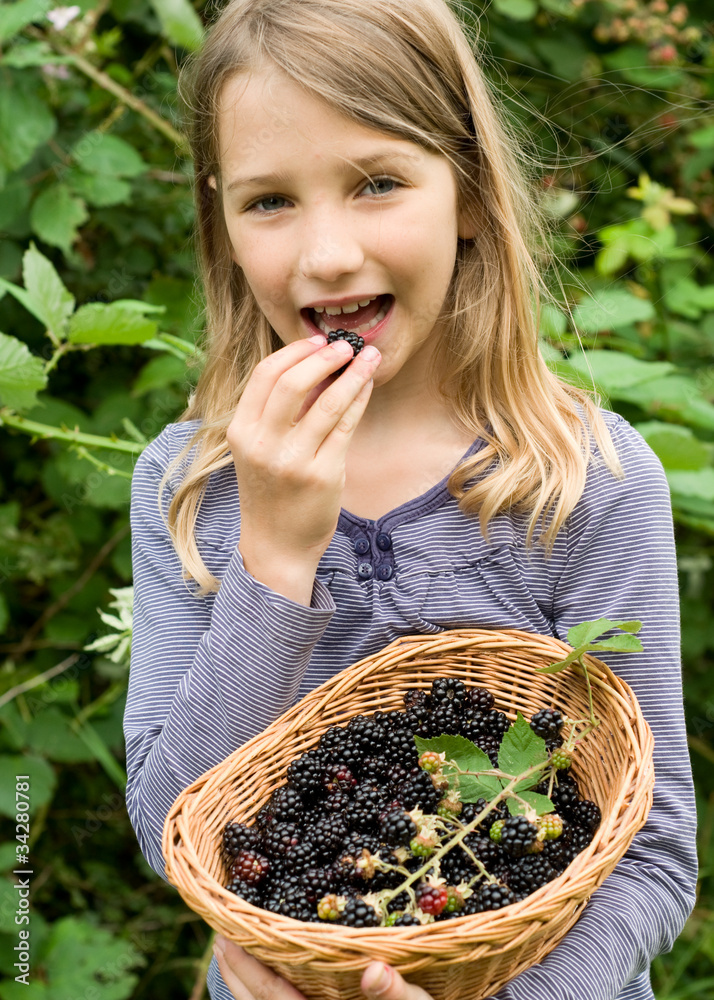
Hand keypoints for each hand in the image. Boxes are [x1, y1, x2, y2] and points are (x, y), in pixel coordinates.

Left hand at [213, 938, 433, 999]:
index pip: (275, 998)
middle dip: (239, 971)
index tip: (223, 935)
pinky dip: (273, 987)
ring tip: (238, 943)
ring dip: (251, 979)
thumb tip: (370, 970)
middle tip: (219, 932)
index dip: (246, 969)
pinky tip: (278, 965)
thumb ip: (397, 995)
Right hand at [229, 335, 379, 601]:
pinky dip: (359, 400)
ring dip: (352, 373)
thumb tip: (312, 365)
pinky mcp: (322, 474)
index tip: (317, 340)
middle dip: (324, 356)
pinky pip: (345, 426)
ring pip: (327, 401)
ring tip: (369, 357)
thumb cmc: (270, 493)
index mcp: (241, 432)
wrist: (276, 546)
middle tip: (346, 345)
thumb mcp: (257, 451)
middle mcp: (262, 444)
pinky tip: (367, 387)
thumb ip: (274, 413)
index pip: (264, 375)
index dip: (294, 351)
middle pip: (293, 381)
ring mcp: (293, 460)